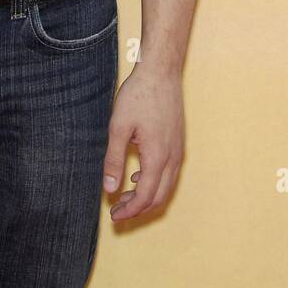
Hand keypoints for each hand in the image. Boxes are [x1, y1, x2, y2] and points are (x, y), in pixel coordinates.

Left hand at [102, 63, 183, 220]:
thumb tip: (109, 189)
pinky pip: (169, 172)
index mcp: (158, 157)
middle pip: (159, 197)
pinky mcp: (178, 141)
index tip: (114, 216)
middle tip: (117, 212)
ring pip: (166, 186)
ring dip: (147, 196)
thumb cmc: (139, 95)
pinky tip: (138, 175)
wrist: (161, 71)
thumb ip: (114, 159)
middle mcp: (173, 157)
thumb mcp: (118, 127)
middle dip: (138, 208)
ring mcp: (178, 150)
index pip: (146, 196)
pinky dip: (154, 182)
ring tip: (125, 197)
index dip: (130, 210)